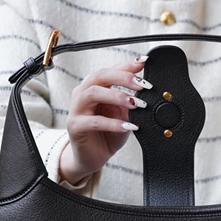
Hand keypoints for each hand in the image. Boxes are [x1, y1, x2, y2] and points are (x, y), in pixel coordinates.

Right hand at [60, 56, 152, 183]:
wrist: (93, 157)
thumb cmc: (108, 134)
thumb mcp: (123, 115)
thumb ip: (131, 102)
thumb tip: (146, 90)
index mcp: (95, 87)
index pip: (110, 70)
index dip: (127, 65)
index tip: (144, 62)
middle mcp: (83, 94)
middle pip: (99, 76)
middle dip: (123, 77)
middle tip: (142, 85)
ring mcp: (76, 109)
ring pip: (92, 93)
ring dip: (116, 96)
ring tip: (135, 104)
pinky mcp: (75, 127)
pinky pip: (94, 122)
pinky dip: (113, 123)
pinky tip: (128, 126)